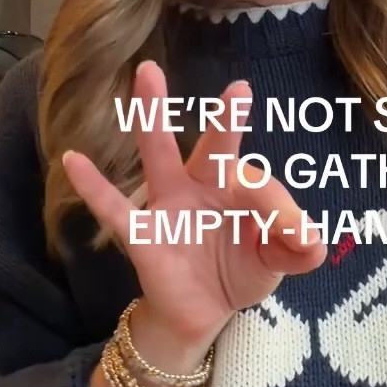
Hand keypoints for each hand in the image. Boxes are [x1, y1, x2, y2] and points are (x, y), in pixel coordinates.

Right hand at [62, 61, 325, 350]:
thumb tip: (312, 239)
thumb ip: (298, 250)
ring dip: (154, 118)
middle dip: (226, 123)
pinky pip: (114, 210)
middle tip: (239, 91)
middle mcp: (203, 187)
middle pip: (215, 150)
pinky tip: (73, 160)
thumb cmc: (240, 269)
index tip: (302, 237)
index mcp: (239, 188)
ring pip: (161, 157)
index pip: (262, 188)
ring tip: (146, 75)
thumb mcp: (277, 261)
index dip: (283, 212)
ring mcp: (170, 207)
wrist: (204, 311)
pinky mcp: (144, 236)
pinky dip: (94, 188)